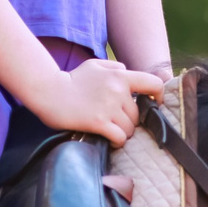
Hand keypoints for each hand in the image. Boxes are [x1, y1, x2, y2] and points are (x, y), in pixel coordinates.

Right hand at [34, 57, 164, 145]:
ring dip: (123, 132)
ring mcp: (109, 107)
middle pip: (138, 114)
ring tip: (111, 130)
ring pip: (130, 128)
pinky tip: (110, 139)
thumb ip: (114, 67)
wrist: (49, 91)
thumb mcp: (94, 65)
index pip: (153, 84)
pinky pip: (120, 137)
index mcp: (120, 75)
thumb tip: (126, 70)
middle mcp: (118, 91)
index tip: (155, 105)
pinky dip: (117, 141)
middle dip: (131, 121)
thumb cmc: (71, 79)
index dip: (158, 96)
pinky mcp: (98, 122)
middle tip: (116, 122)